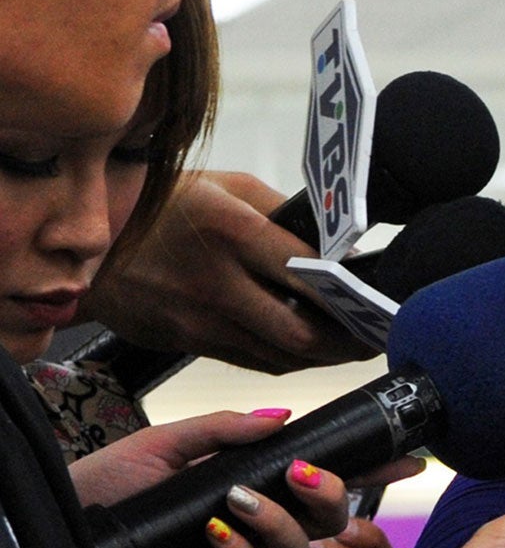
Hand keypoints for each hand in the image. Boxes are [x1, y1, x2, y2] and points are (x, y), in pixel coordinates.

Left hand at [70, 411, 355, 547]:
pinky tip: (211, 534)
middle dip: (329, 495)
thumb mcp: (167, 445)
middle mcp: (258, 526)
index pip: (323, 482)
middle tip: (304, 475)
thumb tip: (280, 417)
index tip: (406, 457)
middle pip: (330, 520)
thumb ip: (226, 430)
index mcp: (253, 487)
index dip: (369, 471)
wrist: (64, 530)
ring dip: (274, 521)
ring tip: (232, 504)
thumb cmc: (106, 489)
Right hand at [84, 170, 366, 373]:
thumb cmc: (161, 200)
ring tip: (353, 346)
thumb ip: (284, 214)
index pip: (308, 273)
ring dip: (322, 358)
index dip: (352, 294)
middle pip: (300, 333)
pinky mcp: (184, 341)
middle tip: (375, 336)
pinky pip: (250, 361)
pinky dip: (285, 359)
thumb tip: (337, 245)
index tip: (378, 300)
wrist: (83, 235)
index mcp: (230, 231)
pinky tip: (308, 349)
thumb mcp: (226, 186)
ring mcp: (197, 318)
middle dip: (348, 342)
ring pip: (279, 357)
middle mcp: (215, 281)